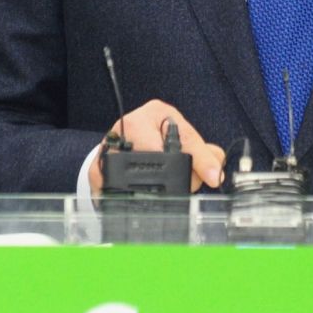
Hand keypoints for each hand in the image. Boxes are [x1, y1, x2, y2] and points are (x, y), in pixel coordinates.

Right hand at [88, 98, 224, 194]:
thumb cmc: (153, 135)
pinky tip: (141, 198)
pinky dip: (132, 200)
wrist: (120, 139)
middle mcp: (130, 125)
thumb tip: (216, 167)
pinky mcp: (97, 170)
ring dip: (160, 192)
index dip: (201, 159)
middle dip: (182, 180)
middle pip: (163, 160)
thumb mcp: (180, 134)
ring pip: (141, 179)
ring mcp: (111, 147)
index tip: (213, 178)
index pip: (185, 137)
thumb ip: (202, 150)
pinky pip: (117, 192)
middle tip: (185, 184)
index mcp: (156, 112)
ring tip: (165, 189)